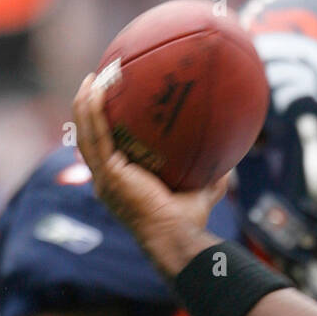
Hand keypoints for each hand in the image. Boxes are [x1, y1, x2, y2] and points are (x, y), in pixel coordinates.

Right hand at [71, 73, 227, 275]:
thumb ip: (212, 177)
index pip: (106, 153)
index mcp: (121, 185)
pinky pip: (95, 134)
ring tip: (92, 79)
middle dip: (89, 111)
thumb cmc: (188, 223)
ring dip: (85, 104)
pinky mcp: (109, 172)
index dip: (104, 130)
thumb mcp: (201, 193)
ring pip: (86, 133)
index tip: (111, 106)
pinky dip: (93, 110)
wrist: (177, 237)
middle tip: (97, 84)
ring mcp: (105, 177)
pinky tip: (96, 88)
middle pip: (89, 139)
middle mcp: (107, 181)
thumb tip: (231, 161)